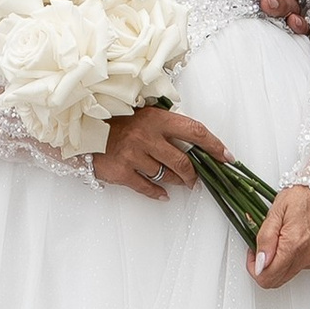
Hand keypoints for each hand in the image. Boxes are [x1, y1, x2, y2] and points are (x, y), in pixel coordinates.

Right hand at [95, 105, 226, 197]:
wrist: (82, 129)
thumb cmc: (115, 120)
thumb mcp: (142, 113)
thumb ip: (164, 124)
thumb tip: (193, 141)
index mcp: (156, 119)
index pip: (195, 131)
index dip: (215, 145)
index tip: (227, 157)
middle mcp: (147, 136)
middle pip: (183, 161)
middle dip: (195, 174)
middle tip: (197, 179)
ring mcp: (133, 155)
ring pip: (167, 175)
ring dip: (178, 182)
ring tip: (181, 182)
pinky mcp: (122, 172)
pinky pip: (147, 187)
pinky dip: (158, 193)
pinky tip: (164, 195)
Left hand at [250, 185, 309, 287]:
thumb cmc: (307, 193)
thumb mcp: (277, 210)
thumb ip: (265, 239)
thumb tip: (259, 263)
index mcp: (294, 244)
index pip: (268, 277)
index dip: (255, 268)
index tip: (254, 256)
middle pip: (280, 279)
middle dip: (268, 266)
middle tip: (268, 245)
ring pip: (294, 272)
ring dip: (286, 259)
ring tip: (289, 235)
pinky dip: (302, 255)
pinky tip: (303, 237)